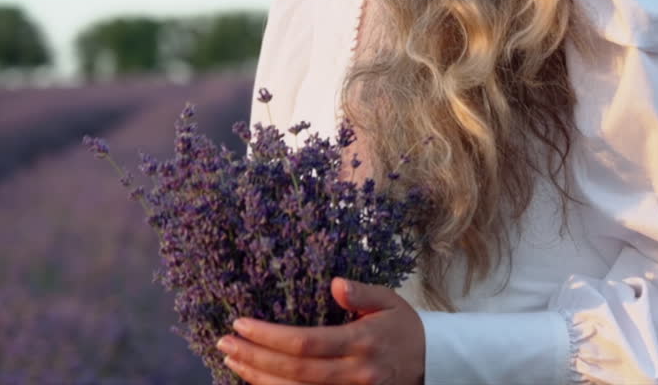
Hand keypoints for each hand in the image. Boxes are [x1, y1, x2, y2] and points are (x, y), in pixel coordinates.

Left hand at [217, 277, 424, 384]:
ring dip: (258, 378)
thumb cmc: (404, 328)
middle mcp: (353, 373)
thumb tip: (335, 283)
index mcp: (361, 343)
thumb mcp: (389, 300)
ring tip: (232, 361)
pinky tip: (256, 378)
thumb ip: (361, 293)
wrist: (432, 363)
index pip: (306, 343)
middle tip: (225, 343)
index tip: (241, 324)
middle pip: (294, 372)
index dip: (269, 337)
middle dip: (254, 357)